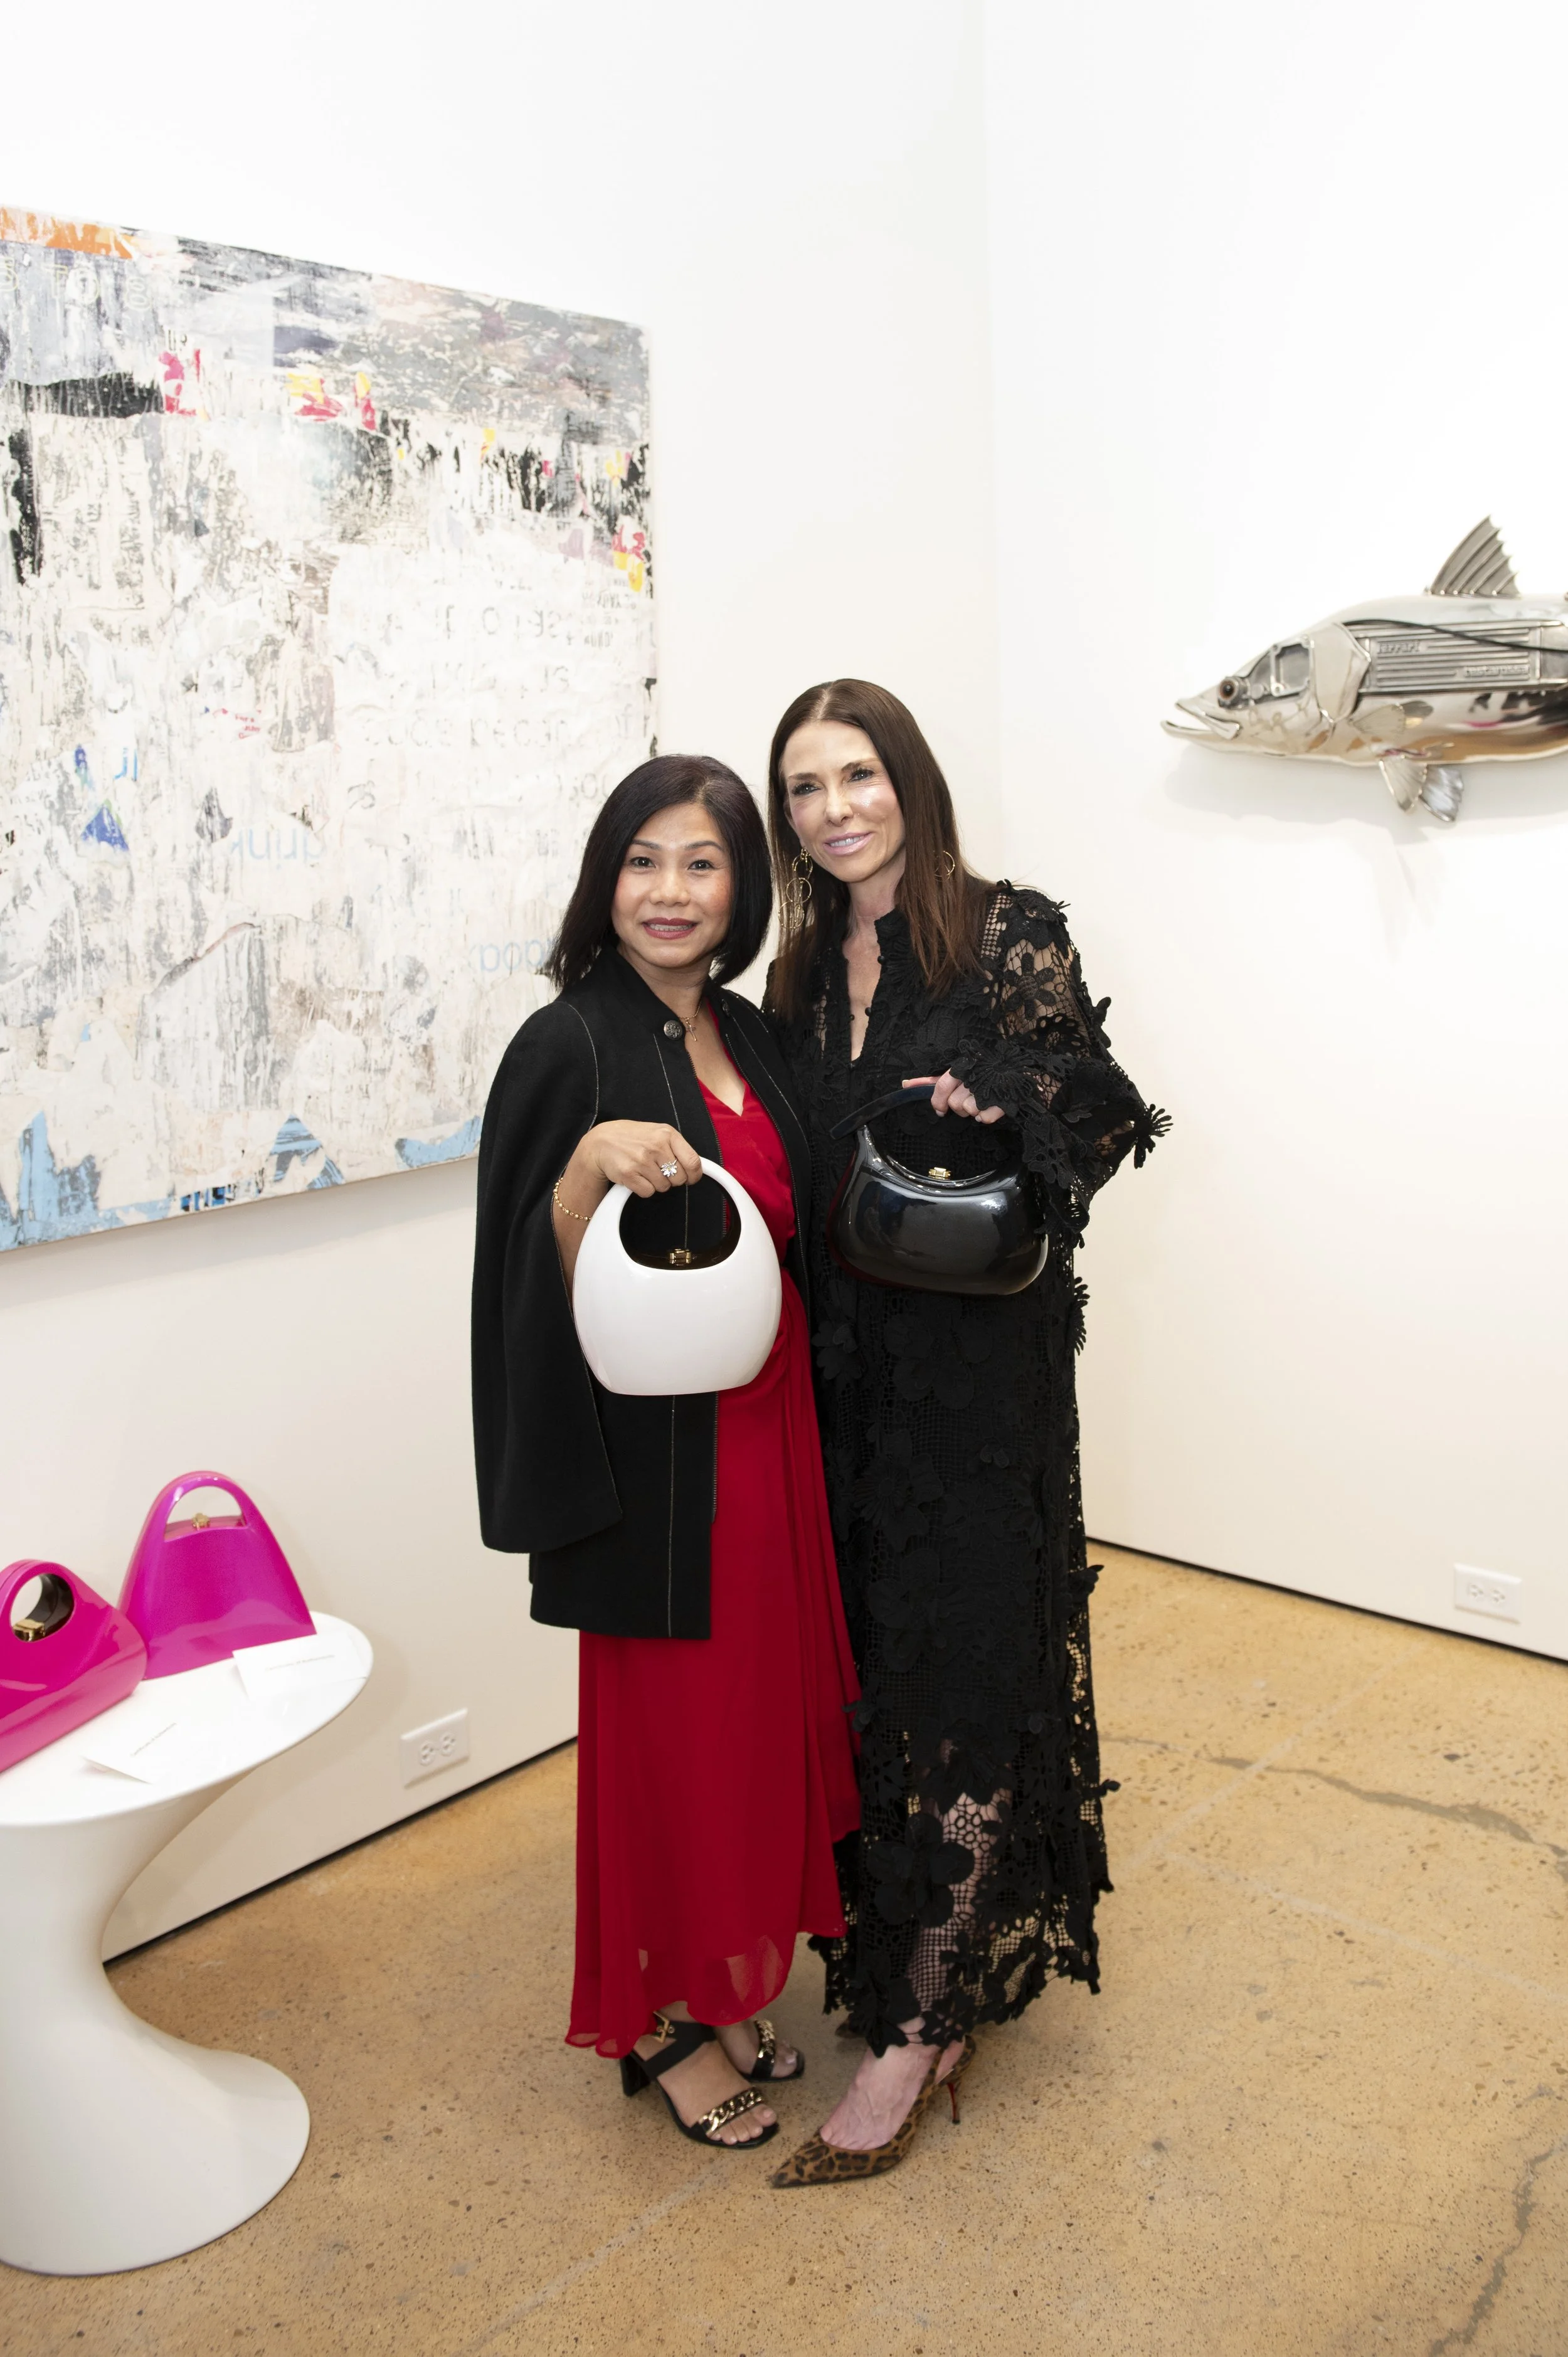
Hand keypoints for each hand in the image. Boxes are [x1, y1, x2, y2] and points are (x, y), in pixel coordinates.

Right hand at [577, 1120, 703, 1197]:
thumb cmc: (633, 1138)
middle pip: (679, 1178)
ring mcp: (641, 1160)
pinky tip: (636, 1176)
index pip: (693, 1162)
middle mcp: (656, 1146)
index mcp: (667, 1134)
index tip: (690, 1178)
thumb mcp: (657, 1133)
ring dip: (656, 1184)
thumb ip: (676, 1147)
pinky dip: (644, 1189)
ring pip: (664, 1187)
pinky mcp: (629, 1174)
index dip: (694, 1175)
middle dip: (672, 1179)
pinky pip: (648, 1192)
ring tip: (644, 1170)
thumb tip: (696, 1168)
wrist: (601, 1141)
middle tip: (659, 1171)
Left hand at [903, 1072, 1004, 1124]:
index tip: (940, 1110)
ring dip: (973, 1110)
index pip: (941, 1086)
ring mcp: (990, 1087)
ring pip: (969, 1110)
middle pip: (954, 1103)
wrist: (1016, 1066)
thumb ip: (932, 1080)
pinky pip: (986, 1118)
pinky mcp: (1004, 1099)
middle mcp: (974, 1075)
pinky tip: (989, 1108)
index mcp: (962, 1066)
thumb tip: (905, 1084)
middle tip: (967, 1099)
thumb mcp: (956, 1071)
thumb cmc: (981, 1070)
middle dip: (959, 1106)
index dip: (938, 1102)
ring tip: (980, 1101)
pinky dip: (986, 1116)